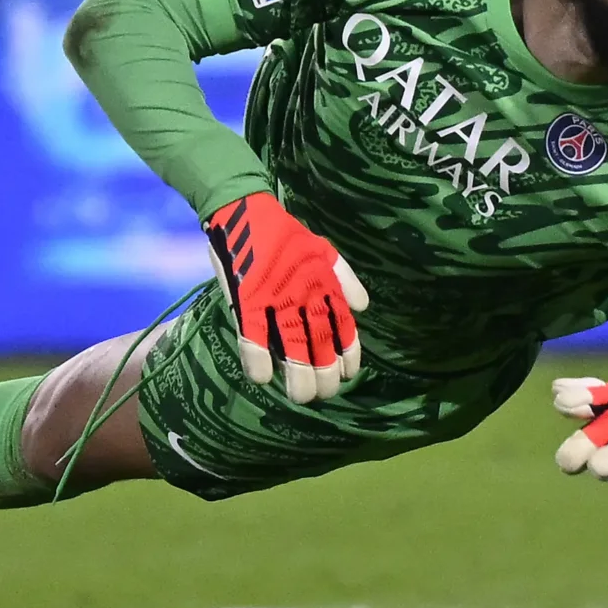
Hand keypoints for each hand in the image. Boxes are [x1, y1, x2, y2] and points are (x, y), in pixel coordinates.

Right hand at [205, 192, 368, 402]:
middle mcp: (305, 297)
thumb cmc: (284, 234)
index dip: (348, 355)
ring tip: (301, 398)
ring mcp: (276, 300)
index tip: (349, 375)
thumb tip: (362, 309)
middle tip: (323, 394)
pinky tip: (263, 379)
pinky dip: (258, 360)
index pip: (343, 328)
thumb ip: (343, 279)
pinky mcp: (247, 300)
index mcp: (324, 286)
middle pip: (320, 345)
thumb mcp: (322, 251)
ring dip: (298, 377)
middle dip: (325, 376)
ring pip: (292, 349)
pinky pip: (253, 337)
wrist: (244, 210)